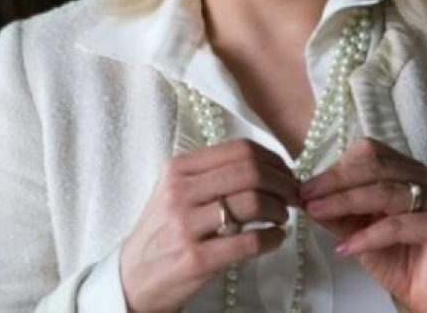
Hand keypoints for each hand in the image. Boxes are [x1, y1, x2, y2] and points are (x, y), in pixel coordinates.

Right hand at [120, 138, 298, 312]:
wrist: (133, 277)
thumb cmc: (163, 230)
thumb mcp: (175, 190)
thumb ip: (211, 174)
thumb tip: (265, 164)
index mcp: (178, 168)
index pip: (238, 150)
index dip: (272, 159)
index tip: (286, 172)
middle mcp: (179, 191)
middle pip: (249, 171)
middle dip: (282, 182)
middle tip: (293, 195)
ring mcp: (186, 225)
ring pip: (252, 202)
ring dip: (279, 209)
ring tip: (282, 216)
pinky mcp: (195, 259)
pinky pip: (248, 242)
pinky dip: (272, 238)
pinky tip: (275, 238)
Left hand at [301, 137, 426, 312]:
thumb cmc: (394, 257)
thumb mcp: (356, 228)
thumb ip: (335, 209)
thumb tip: (303, 194)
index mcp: (407, 169)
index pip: (369, 154)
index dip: (336, 168)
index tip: (306, 186)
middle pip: (374, 168)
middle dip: (335, 182)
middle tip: (305, 195)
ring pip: (384, 192)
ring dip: (344, 202)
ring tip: (317, 213)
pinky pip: (398, 225)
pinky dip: (367, 235)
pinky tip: (345, 247)